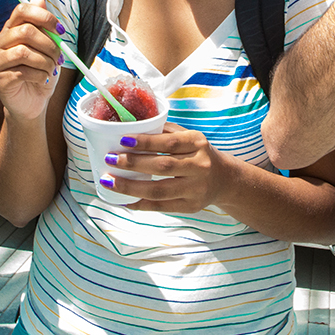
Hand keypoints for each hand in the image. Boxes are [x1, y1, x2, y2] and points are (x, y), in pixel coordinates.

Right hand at [0, 0, 65, 120]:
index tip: (60, 30)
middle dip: (49, 45)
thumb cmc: (40, 71)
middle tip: (59, 57)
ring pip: (25, 52)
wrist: (32, 102)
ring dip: (45, 62)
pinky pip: (23, 71)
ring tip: (50, 70)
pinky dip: (40, 75)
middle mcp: (0, 41)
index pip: (22, 10)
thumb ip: (43, 25)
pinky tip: (41, 79)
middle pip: (25, 31)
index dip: (44, 16)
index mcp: (11, 29)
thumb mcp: (47, 47)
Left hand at [102, 122, 232, 212]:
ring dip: (130, 187)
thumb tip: (130, 127)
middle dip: (132, 163)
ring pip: (159, 190)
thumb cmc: (198, 153)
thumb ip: (165, 132)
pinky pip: (161, 206)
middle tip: (110, 159)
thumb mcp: (188, 137)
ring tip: (109, 181)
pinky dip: (140, 204)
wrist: (224, 179)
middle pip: (162, 166)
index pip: (169, 142)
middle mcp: (200, 166)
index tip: (122, 140)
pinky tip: (123, 200)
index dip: (145, 141)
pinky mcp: (191, 207)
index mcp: (198, 143)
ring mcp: (196, 189)